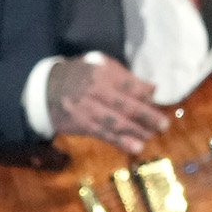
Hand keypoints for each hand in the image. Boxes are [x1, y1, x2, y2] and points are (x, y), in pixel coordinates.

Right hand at [46, 54, 162, 150]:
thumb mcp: (101, 65)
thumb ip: (126, 76)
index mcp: (102, 73)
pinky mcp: (83, 125)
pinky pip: (105, 134)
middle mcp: (95, 91)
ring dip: (136, 131)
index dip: (144, 93)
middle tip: (164, 124)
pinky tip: (136, 147)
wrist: (47, 89)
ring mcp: (87, 109)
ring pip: (116, 122)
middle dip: (147, 116)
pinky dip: (121, 142)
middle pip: (125, 105)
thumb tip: (152, 89)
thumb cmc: (82, 75)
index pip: (128, 85)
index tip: (158, 99)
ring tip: (152, 135)